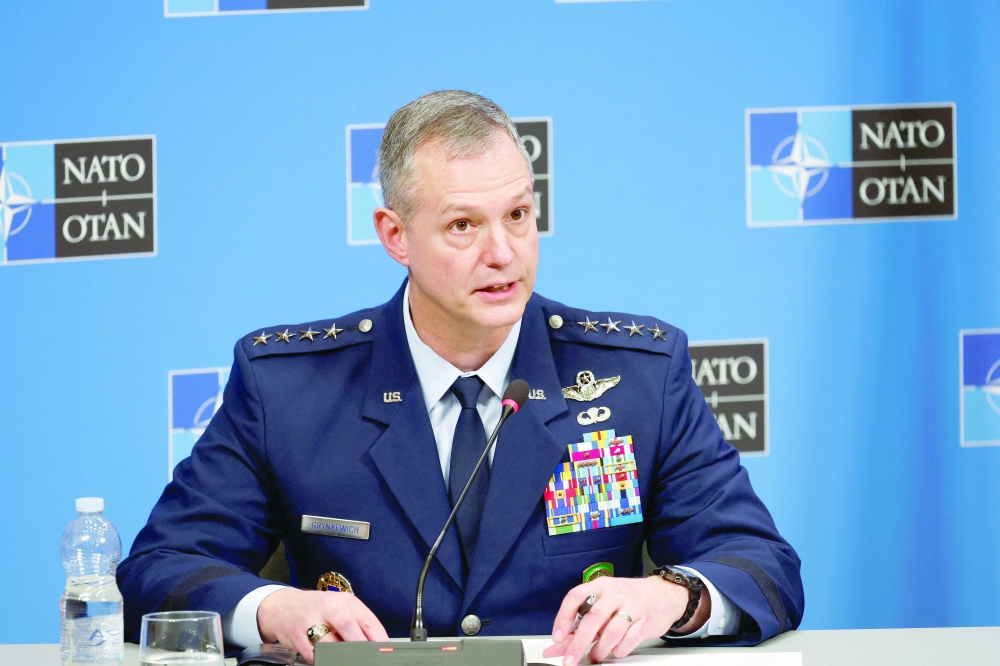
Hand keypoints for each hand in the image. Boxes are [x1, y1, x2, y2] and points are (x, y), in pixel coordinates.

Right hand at [257, 587, 388, 663]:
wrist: (284, 607)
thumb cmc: (320, 611)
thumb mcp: (341, 610)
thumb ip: (358, 626)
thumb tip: (378, 648)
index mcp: (347, 602)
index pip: (369, 621)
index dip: (379, 640)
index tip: (384, 654)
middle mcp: (330, 607)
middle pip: (349, 628)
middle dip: (361, 648)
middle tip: (368, 660)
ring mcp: (311, 620)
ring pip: (330, 643)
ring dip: (341, 657)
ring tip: (347, 660)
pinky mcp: (296, 634)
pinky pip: (313, 653)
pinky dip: (322, 660)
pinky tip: (327, 659)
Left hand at [542, 576, 709, 664]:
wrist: (664, 594)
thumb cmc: (629, 599)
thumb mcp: (605, 603)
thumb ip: (582, 623)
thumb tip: (559, 645)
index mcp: (601, 585)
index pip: (576, 596)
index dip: (563, 617)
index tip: (558, 637)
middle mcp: (616, 593)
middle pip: (593, 618)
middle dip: (578, 643)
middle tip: (570, 659)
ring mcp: (633, 606)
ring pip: (611, 631)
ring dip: (600, 649)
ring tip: (595, 656)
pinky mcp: (646, 621)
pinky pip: (629, 640)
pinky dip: (619, 649)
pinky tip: (615, 650)